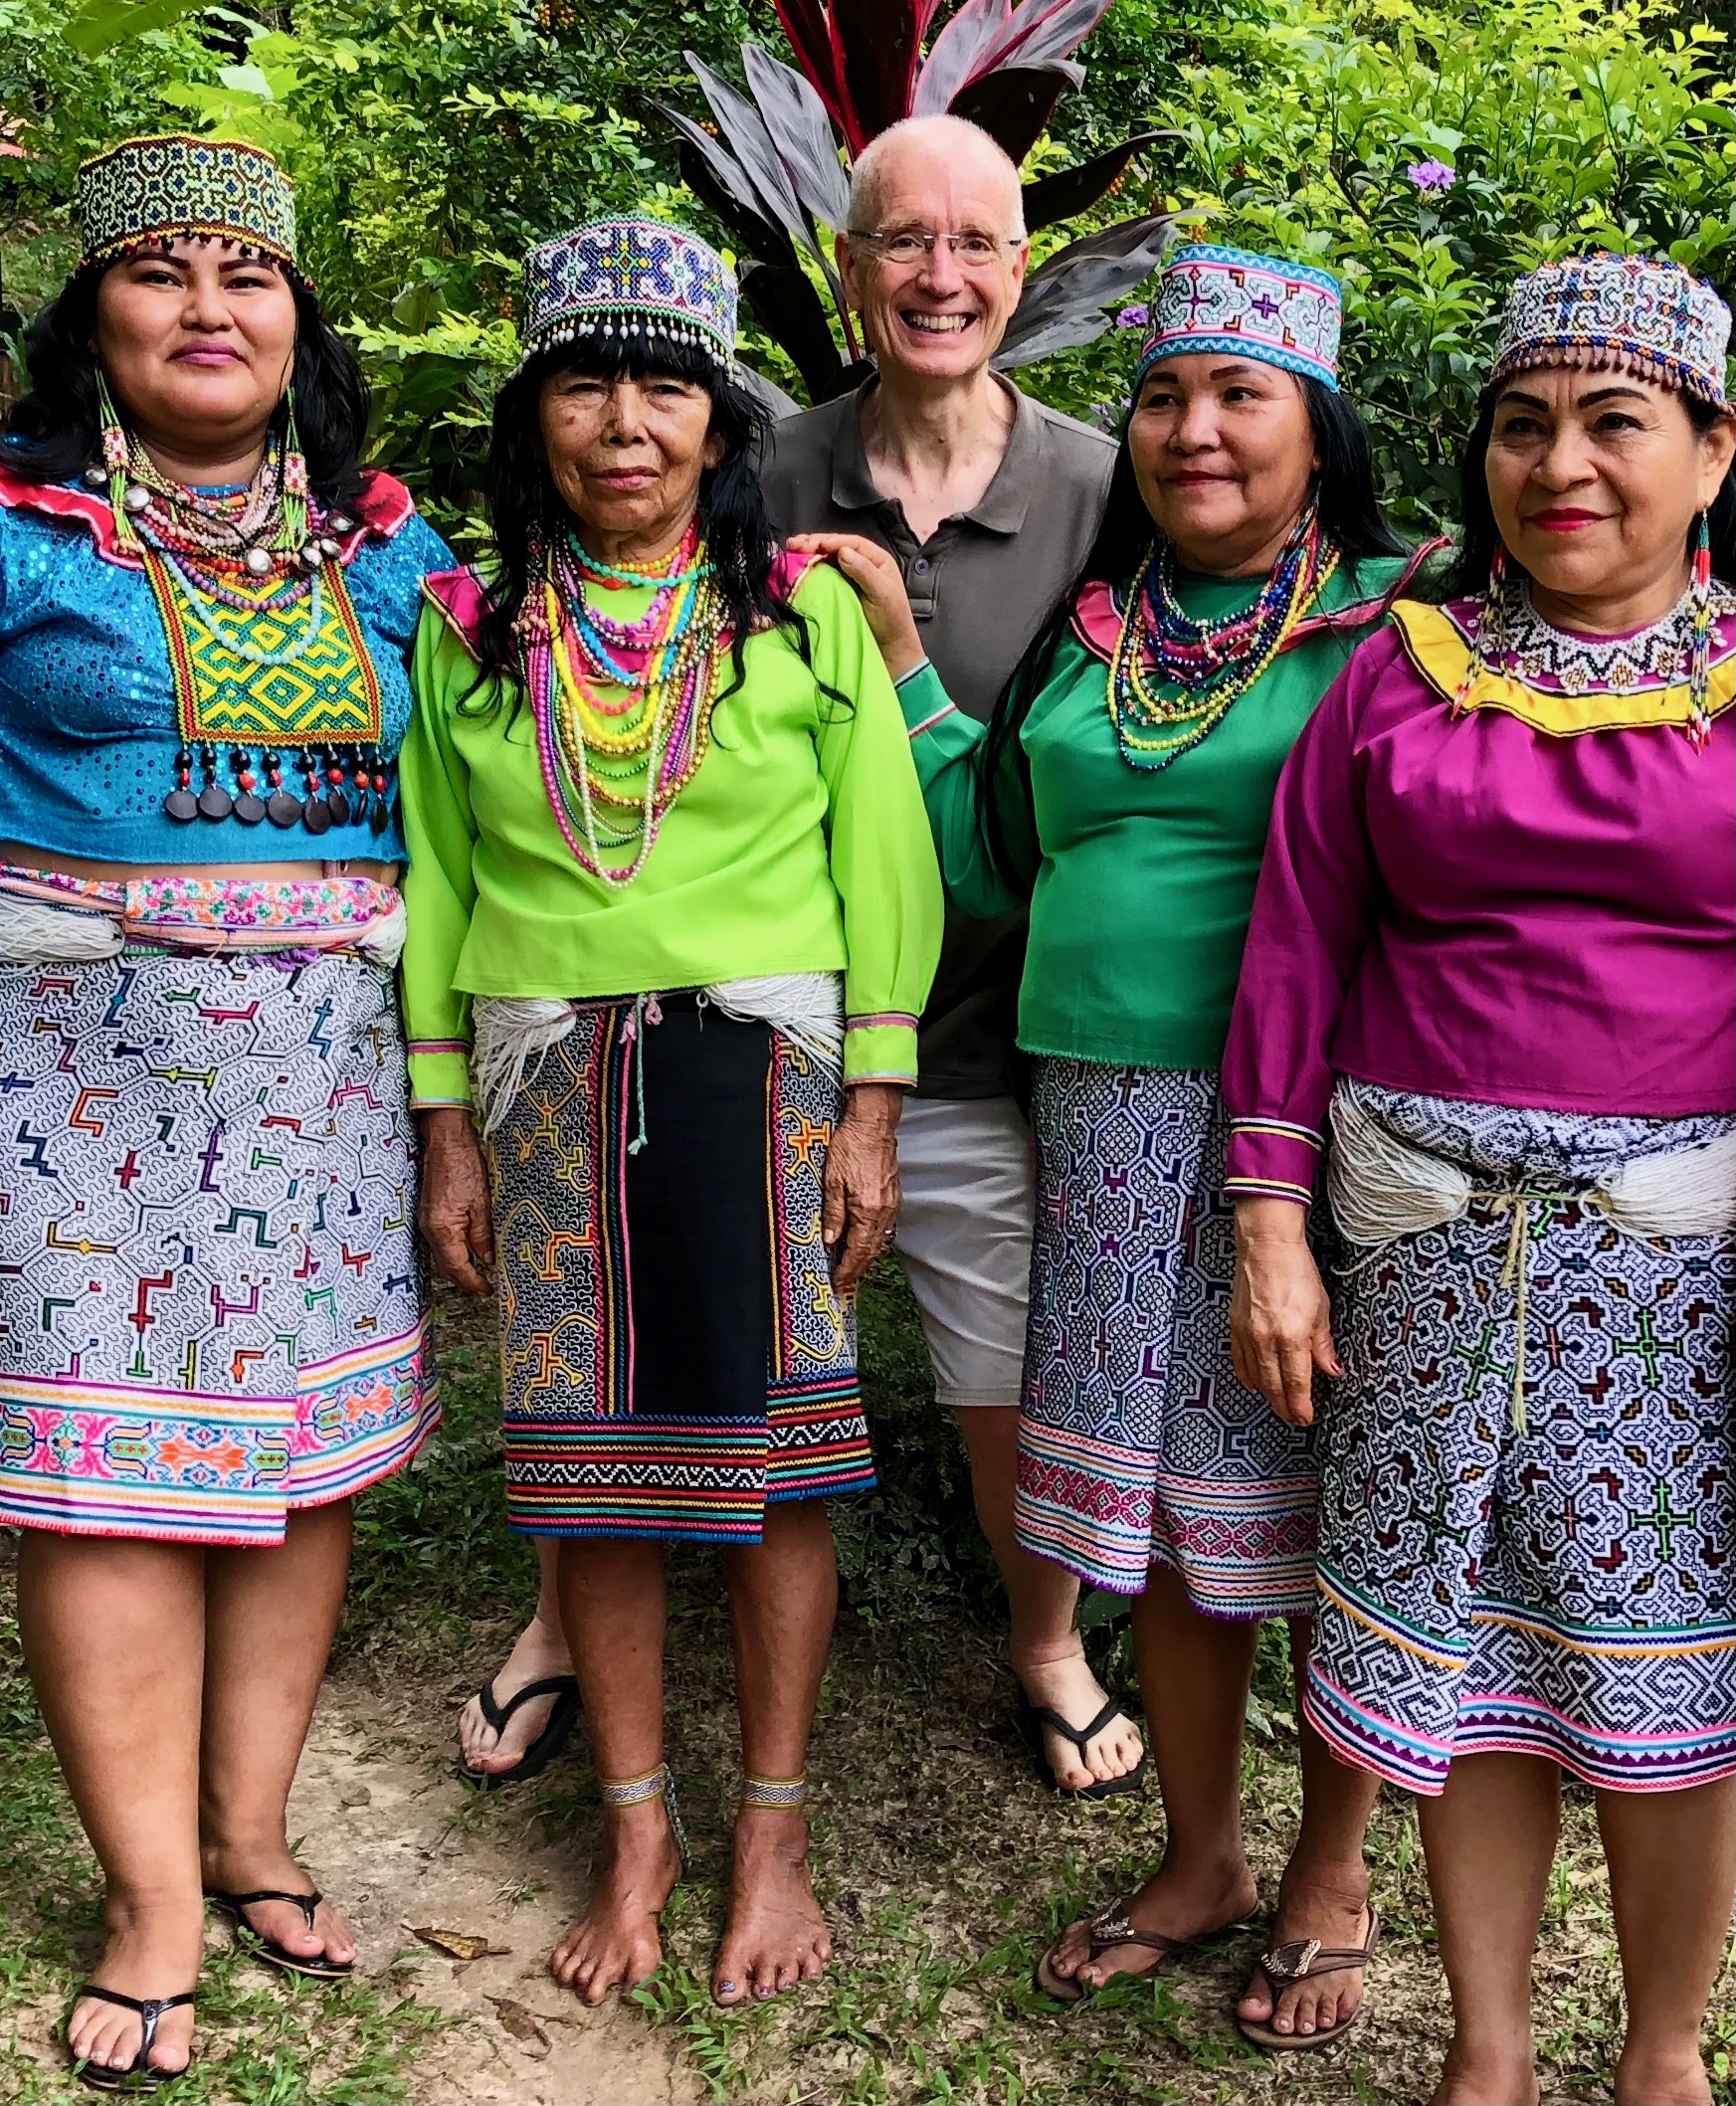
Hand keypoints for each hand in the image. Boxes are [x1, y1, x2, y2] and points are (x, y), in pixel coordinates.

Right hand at [417, 1106, 494, 1293]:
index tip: (488, 1290)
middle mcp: (429, 1228)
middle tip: (486, 1285)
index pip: (457, 1268)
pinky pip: (440, 1241)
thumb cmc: (463, 1163)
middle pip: (446, 1266)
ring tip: (481, 1271)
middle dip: (465, 1279)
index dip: (473, 1282)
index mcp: (442, 1228)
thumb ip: (483, 1234)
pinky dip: (454, 1250)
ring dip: (459, 1266)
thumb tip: (487, 1259)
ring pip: (442, 1255)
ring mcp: (426, 1220)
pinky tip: (469, 1249)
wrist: (445, 1139)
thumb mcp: (482, 1202)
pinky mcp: (429, 1212)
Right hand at [786, 532, 925, 679]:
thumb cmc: (892, 619)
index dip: (831, 540)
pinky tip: (798, 568)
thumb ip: (864, 572)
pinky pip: (825, 575)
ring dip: (809, 555)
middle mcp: (863, 564)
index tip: (811, 544)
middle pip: (836, 547)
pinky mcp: (841, 590)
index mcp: (877, 559)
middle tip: (792, 544)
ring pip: (828, 560)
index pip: (852, 543)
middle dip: (814, 543)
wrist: (890, 646)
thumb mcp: (882, 593)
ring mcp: (850, 577)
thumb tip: (842, 551)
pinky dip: (811, 570)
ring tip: (790, 551)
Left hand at [821, 1082, 903, 1293]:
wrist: (873, 1125)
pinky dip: (875, 1239)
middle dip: (858, 1268)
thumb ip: (833, 1214)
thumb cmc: (850, 1147)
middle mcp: (884, 1211)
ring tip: (852, 1266)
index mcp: (867, 1210)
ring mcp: (892, 1204)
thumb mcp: (832, 1181)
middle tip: (844, 1281)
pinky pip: (886, 1226)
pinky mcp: (894, 1195)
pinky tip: (865, 1240)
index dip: (847, 1269)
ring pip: (881, 1239)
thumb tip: (830, 1241)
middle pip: (872, 1250)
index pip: (857, 1250)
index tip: (837, 1282)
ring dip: (867, 1256)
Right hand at [1230, 1198, 1341, 1426]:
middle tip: (1293, 1418)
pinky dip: (1247, 1375)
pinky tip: (1253, 1381)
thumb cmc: (1296, 1270)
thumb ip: (1323, 1344)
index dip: (1301, 1406)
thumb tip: (1330, 1369)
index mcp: (1292, 1335)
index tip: (1305, 1417)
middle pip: (1273, 1386)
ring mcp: (1247, 1333)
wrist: (1266, 1246)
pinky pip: (1239, 1360)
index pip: (1297, 1383)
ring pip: (1255, 1376)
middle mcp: (1266, 1339)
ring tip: (1277, 1404)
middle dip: (1284, 1407)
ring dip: (1267, 1394)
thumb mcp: (1321, 1308)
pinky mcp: (1235, 1325)